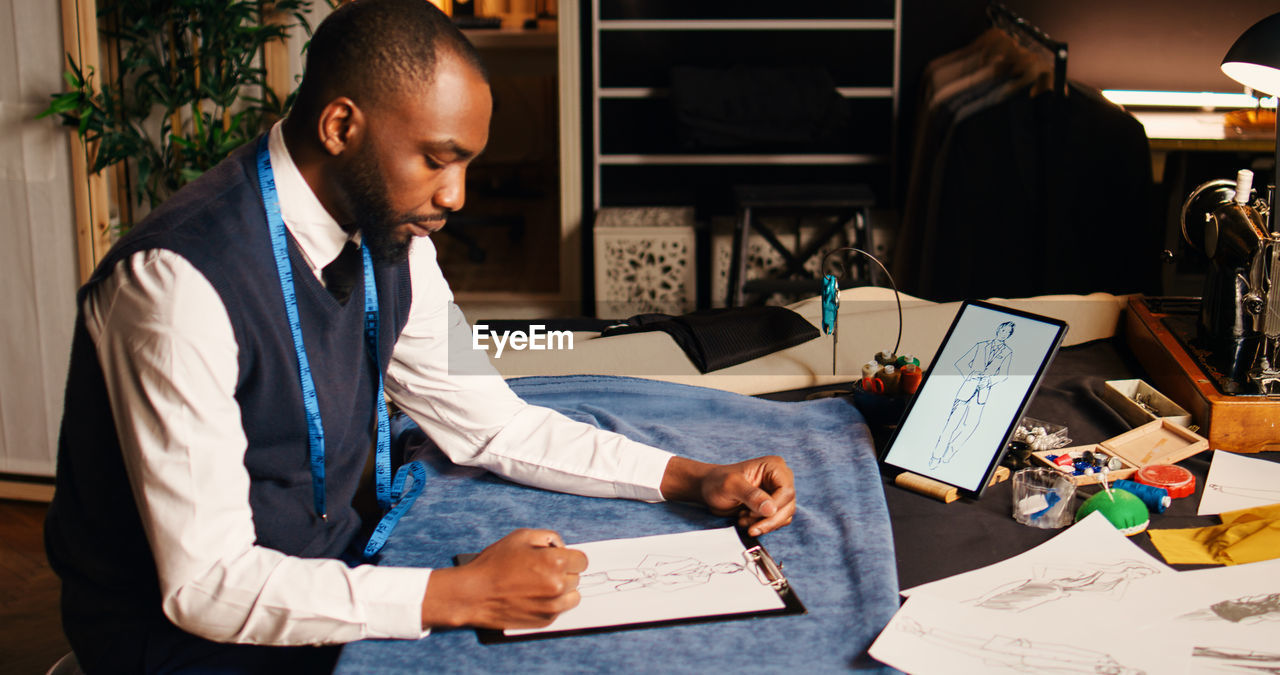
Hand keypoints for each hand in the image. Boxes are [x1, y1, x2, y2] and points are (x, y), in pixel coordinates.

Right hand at [421, 528, 587, 629]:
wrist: (475, 594)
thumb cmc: (494, 565)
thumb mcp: (521, 537)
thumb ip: (547, 537)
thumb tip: (560, 546)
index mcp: (556, 562)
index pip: (582, 561)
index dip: (571, 558)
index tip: (562, 559)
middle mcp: (558, 585)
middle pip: (577, 578)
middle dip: (564, 572)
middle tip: (543, 571)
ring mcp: (553, 605)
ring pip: (573, 596)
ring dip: (562, 590)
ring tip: (541, 585)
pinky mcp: (546, 620)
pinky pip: (560, 609)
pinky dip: (552, 603)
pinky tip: (534, 596)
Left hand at [660, 455, 795, 536]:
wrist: (709, 489)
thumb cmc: (717, 481)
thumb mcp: (731, 485)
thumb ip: (750, 495)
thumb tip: (770, 509)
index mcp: (774, 467)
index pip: (786, 491)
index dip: (773, 507)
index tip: (753, 514)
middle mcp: (780, 478)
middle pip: (788, 505)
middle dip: (768, 519)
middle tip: (746, 522)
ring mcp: (778, 493)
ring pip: (784, 516)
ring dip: (764, 523)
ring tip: (743, 519)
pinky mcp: (773, 506)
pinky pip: (777, 521)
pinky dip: (762, 525)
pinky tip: (745, 519)